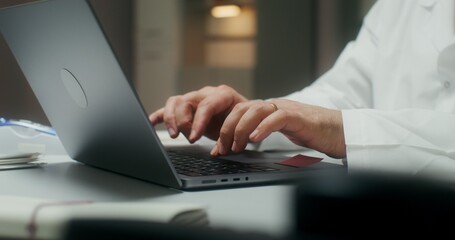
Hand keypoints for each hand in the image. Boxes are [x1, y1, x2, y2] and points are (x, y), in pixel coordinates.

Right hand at [149, 85, 247, 141]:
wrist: (243, 115)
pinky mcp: (186, 108)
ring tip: (173, 134)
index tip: (195, 138)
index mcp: (223, 95)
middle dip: (183, 121)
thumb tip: (217, 151)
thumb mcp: (239, 129)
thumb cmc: (242, 121)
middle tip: (186, 137)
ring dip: (170, 118)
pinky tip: (151, 122)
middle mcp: (206, 94)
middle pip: (186, 101)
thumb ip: (228, 138)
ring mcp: (195, 99)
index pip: (206, 105)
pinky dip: (159, 115)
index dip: (198, 122)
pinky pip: (169, 108)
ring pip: (175, 102)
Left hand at [211, 99, 345, 158]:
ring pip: (255, 110)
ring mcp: (285, 109)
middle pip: (242, 109)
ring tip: (236, 146)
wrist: (339, 131)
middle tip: (223, 149)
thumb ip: (263, 132)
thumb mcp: (281, 131)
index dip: (225, 129)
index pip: (238, 113)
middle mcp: (274, 106)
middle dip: (227, 129)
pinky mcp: (298, 117)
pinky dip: (263, 128)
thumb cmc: (311, 132)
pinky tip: (254, 139)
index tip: (218, 149)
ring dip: (240, 129)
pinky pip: (277, 117)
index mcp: (267, 110)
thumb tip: (241, 144)